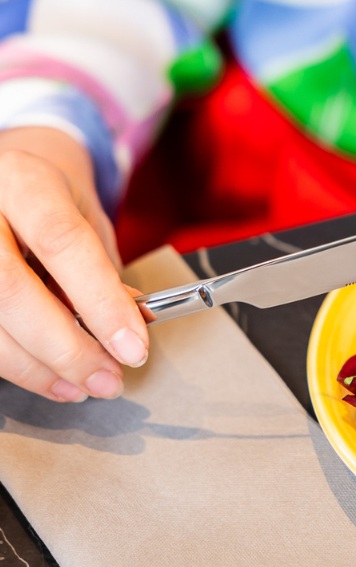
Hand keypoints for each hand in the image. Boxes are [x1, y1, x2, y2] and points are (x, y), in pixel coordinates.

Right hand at [0, 126, 148, 400]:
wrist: (7, 185)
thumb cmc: (51, 206)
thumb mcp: (86, 221)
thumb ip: (103, 272)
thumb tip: (125, 331)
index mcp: (25, 182)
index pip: (62, 241)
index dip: (100, 301)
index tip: (133, 348)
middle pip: (11, 290)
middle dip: (67, 348)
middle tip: (109, 380)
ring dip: (40, 367)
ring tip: (85, 384)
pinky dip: (18, 366)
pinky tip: (50, 377)